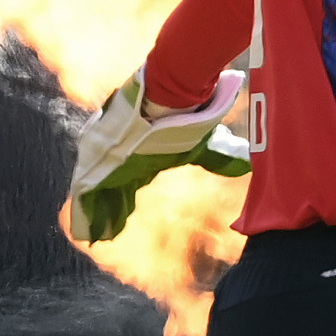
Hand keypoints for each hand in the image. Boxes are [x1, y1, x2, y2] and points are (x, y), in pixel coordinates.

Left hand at [69, 67, 248, 241]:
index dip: (124, 205)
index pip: (129, 185)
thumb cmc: (186, 120)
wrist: (169, 98)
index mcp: (142, 156)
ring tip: (94, 238)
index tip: (121, 224)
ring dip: (97, 215)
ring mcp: (107, 156)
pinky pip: (88, 190)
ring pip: (98, 193)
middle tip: (107, 235)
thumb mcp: (205, 146)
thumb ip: (221, 159)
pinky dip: (88, 211)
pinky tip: (87, 230)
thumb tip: (247, 164)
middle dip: (111, 212)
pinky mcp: (97, 156)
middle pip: (112, 191)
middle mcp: (122, 156)